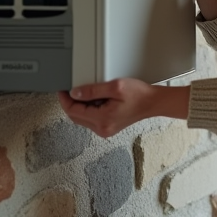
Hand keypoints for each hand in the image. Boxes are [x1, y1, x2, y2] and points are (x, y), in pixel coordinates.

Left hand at [58, 79, 188, 137]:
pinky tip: (96, 100)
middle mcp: (102, 128)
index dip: (65, 99)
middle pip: (75, 117)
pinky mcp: (107, 127)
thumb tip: (75, 93)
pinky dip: (88, 109)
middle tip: (71, 89)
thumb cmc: (139, 94)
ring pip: (82, 118)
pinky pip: (90, 119)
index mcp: (102, 120)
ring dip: (80, 106)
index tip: (63, 90)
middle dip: (71, 103)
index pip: (73, 111)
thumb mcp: (114, 87)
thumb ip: (92, 90)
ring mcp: (105, 129)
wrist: (153, 102)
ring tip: (90, 93)